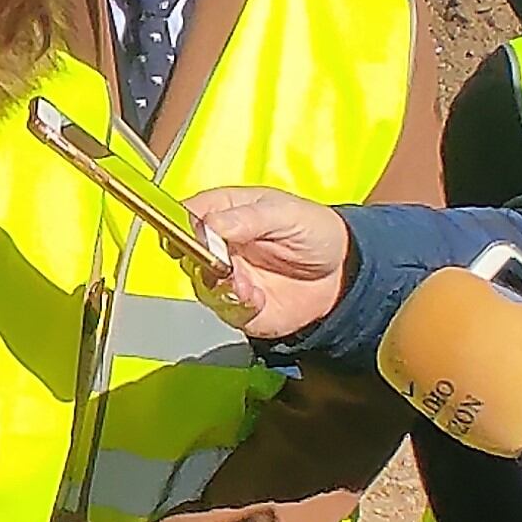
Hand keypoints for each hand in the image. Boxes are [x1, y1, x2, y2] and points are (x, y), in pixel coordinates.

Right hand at [187, 188, 350, 339]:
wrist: (341, 274)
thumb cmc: (314, 231)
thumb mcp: (286, 214)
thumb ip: (247, 218)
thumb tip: (210, 224)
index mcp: (225, 212)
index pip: (186, 215)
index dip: (181, 225)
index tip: (194, 236)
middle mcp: (218, 245)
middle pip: (185, 252)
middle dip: (200, 260)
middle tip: (223, 263)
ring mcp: (225, 276)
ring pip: (200, 284)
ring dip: (220, 286)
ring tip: (245, 284)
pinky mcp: (237, 305)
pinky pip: (223, 309)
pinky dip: (237, 306)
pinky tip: (258, 298)